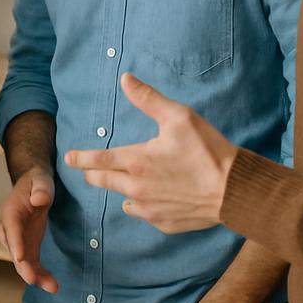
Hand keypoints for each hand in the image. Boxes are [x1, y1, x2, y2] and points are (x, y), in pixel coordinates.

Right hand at [0, 167, 57, 292]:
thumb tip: (39, 200)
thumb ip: (40, 188)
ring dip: (34, 275)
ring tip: (51, 287)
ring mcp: (18, 240)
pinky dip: (41, 275)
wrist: (33, 186)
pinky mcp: (27, 247)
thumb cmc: (36, 182)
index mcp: (11, 210)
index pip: (11, 227)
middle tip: (33, 279)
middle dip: (22, 266)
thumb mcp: (40, 180)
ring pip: (22, 261)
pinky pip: (32, 264)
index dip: (15, 242)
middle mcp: (10, 228)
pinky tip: (52, 285)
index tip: (19, 256)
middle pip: (13, 249)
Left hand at [65, 72, 236, 232]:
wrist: (234, 191)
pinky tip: (149, 198)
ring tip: (123, 182)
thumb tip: (125, 79)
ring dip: (120, 189)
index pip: (98, 160)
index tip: (68, 158)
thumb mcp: (178, 116)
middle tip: (88, 171)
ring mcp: (150, 209)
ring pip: (124, 199)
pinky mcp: (164, 223)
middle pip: (104, 181)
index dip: (81, 158)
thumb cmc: (207, 150)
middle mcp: (138, 188)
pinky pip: (144, 213)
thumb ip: (148, 99)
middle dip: (94, 174)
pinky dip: (142, 205)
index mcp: (137, 161)